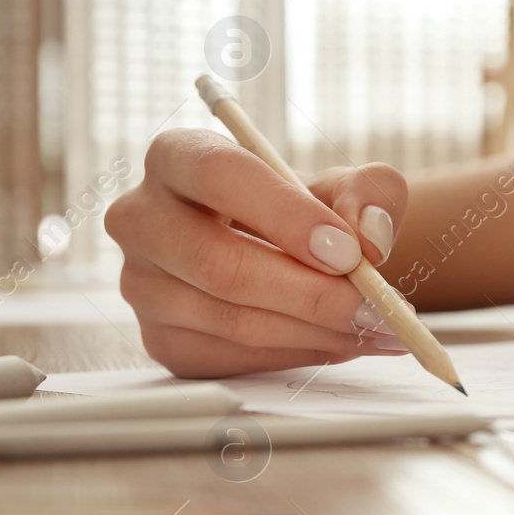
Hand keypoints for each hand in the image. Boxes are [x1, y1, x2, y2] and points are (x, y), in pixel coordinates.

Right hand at [105, 129, 410, 376]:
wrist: (285, 254)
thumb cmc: (304, 210)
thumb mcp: (345, 184)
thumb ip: (369, 193)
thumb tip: (369, 235)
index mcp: (175, 156)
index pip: (217, 175)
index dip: (285, 215)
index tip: (347, 251)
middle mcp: (141, 218)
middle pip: (218, 263)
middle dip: (308, 293)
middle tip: (372, 307)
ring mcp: (142, 285)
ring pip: (231, 320)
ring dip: (313, 331)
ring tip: (372, 327)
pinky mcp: (160, 340)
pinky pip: (233, 358)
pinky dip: (297, 355)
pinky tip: (338, 341)